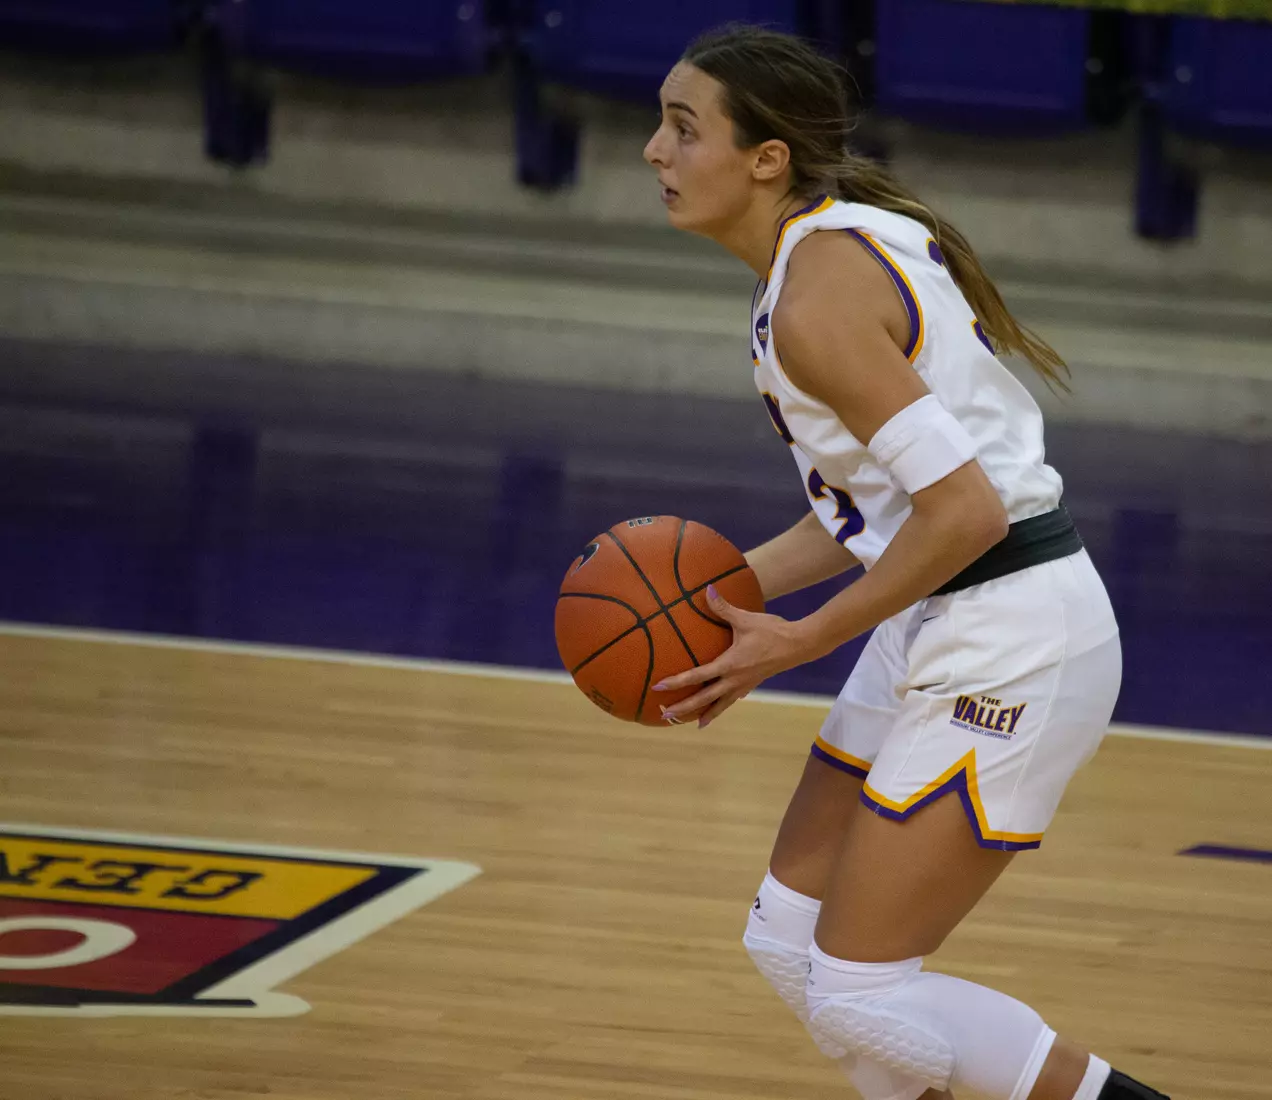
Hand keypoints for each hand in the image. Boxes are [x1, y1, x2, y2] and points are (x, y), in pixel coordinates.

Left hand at [653, 585, 810, 727]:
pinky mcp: (751, 684)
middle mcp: (734, 680)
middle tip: (665, 715)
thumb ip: (723, 608)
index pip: (698, 676)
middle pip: (704, 699)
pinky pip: (731, 700)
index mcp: (729, 665)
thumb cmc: (772, 631)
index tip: (659, 687)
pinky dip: (720, 707)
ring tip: (691, 723)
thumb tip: (708, 589)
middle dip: (684, 708)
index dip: (677, 682)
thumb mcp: (745, 619)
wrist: (799, 645)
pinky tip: (716, 709)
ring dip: (704, 713)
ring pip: (719, 705)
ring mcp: (744, 685)